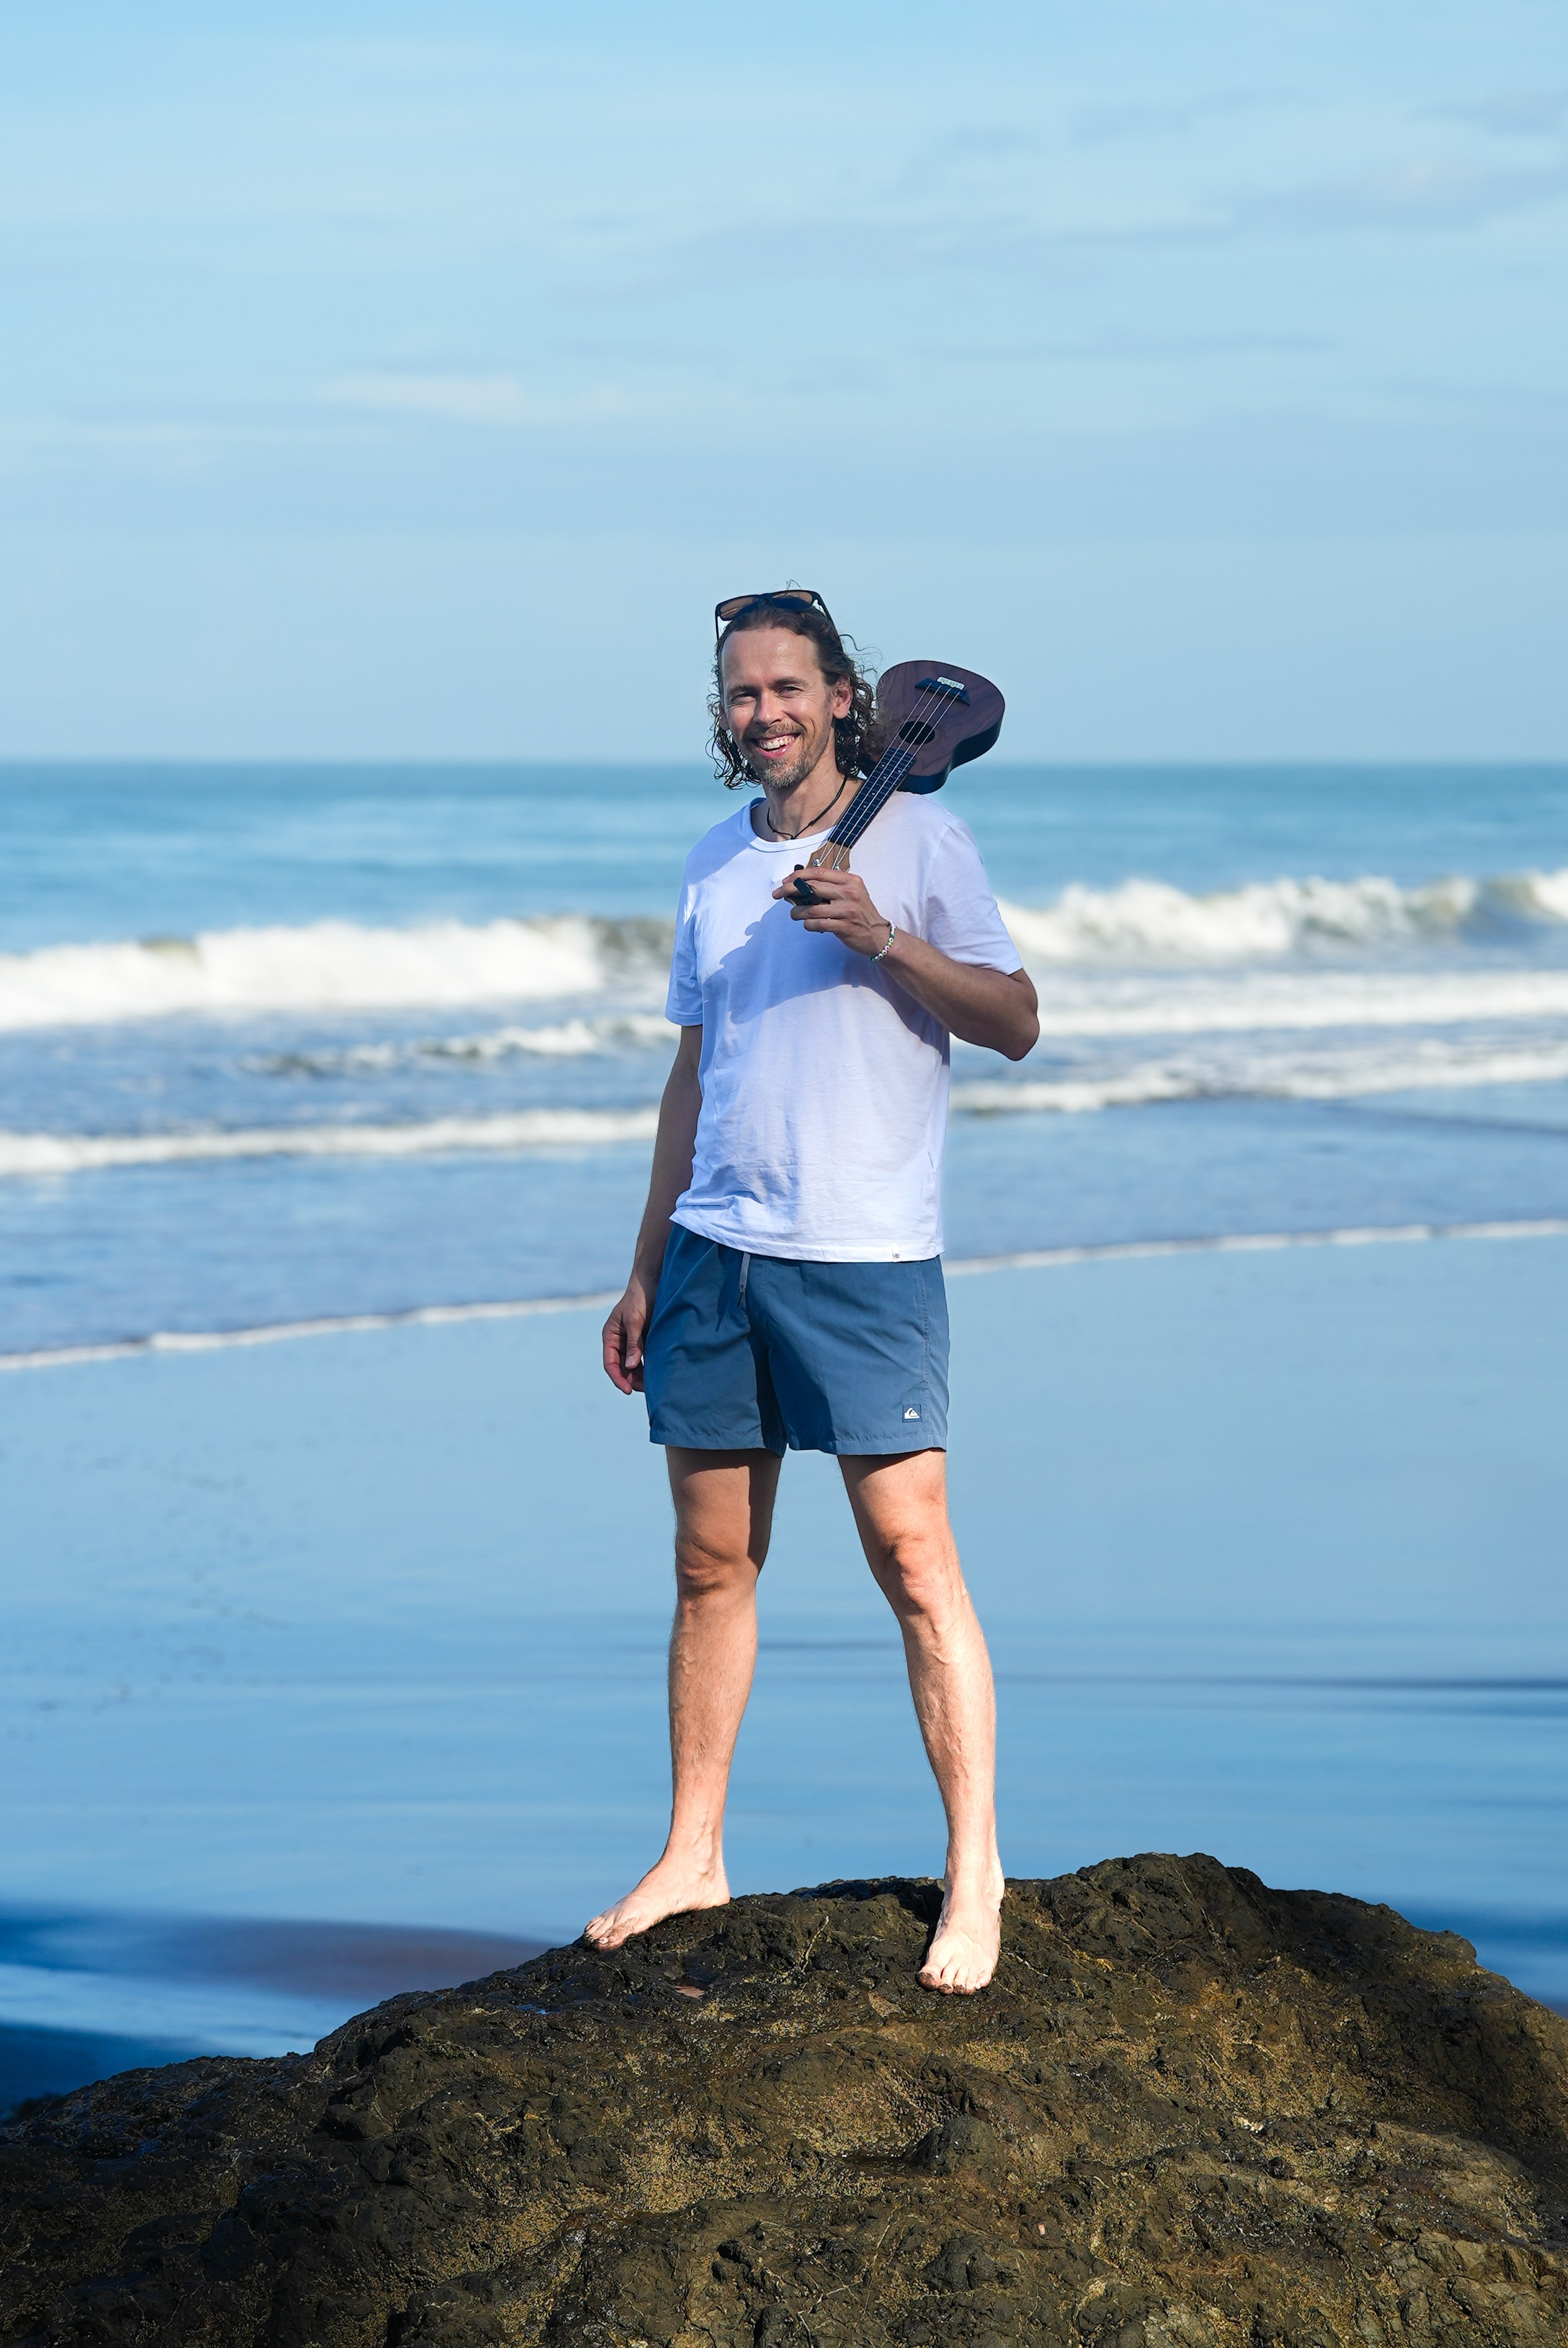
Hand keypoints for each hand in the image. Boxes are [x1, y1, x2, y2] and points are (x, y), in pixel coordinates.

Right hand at [602, 1274, 650, 1393]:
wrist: (652, 1282)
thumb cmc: (640, 1298)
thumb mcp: (635, 1321)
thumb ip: (633, 1343)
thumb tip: (630, 1366)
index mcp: (610, 1336)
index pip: (610, 1363)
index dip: (618, 1378)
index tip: (628, 1390)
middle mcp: (618, 1341)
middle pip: (622, 1367)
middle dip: (631, 1379)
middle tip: (646, 1389)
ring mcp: (631, 1341)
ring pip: (633, 1365)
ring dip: (640, 1375)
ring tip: (653, 1384)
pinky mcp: (644, 1340)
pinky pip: (644, 1358)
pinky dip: (648, 1366)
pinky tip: (657, 1372)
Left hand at [771, 866, 892, 958]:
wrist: (878, 936)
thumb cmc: (861, 915)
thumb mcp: (850, 895)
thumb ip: (829, 889)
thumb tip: (799, 889)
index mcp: (850, 881)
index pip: (819, 872)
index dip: (798, 875)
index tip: (785, 881)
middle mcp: (850, 892)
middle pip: (812, 886)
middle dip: (790, 890)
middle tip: (778, 894)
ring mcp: (848, 910)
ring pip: (812, 908)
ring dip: (797, 912)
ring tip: (794, 914)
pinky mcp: (845, 927)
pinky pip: (818, 924)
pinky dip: (808, 924)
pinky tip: (808, 924)